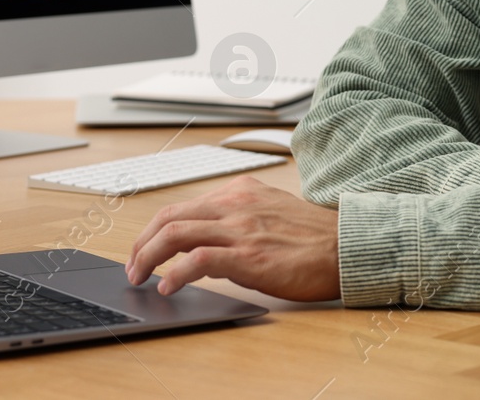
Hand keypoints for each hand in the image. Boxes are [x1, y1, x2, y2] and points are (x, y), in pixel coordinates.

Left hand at [124, 175, 339, 301]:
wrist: (346, 248)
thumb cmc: (314, 238)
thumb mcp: (270, 214)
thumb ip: (237, 221)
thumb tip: (204, 249)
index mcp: (241, 192)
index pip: (183, 206)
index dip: (154, 230)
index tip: (145, 249)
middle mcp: (236, 204)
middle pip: (169, 216)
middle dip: (141, 243)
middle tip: (133, 266)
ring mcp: (240, 228)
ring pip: (175, 233)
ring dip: (147, 257)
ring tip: (139, 277)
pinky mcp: (247, 255)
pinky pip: (196, 260)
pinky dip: (173, 273)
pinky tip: (167, 287)